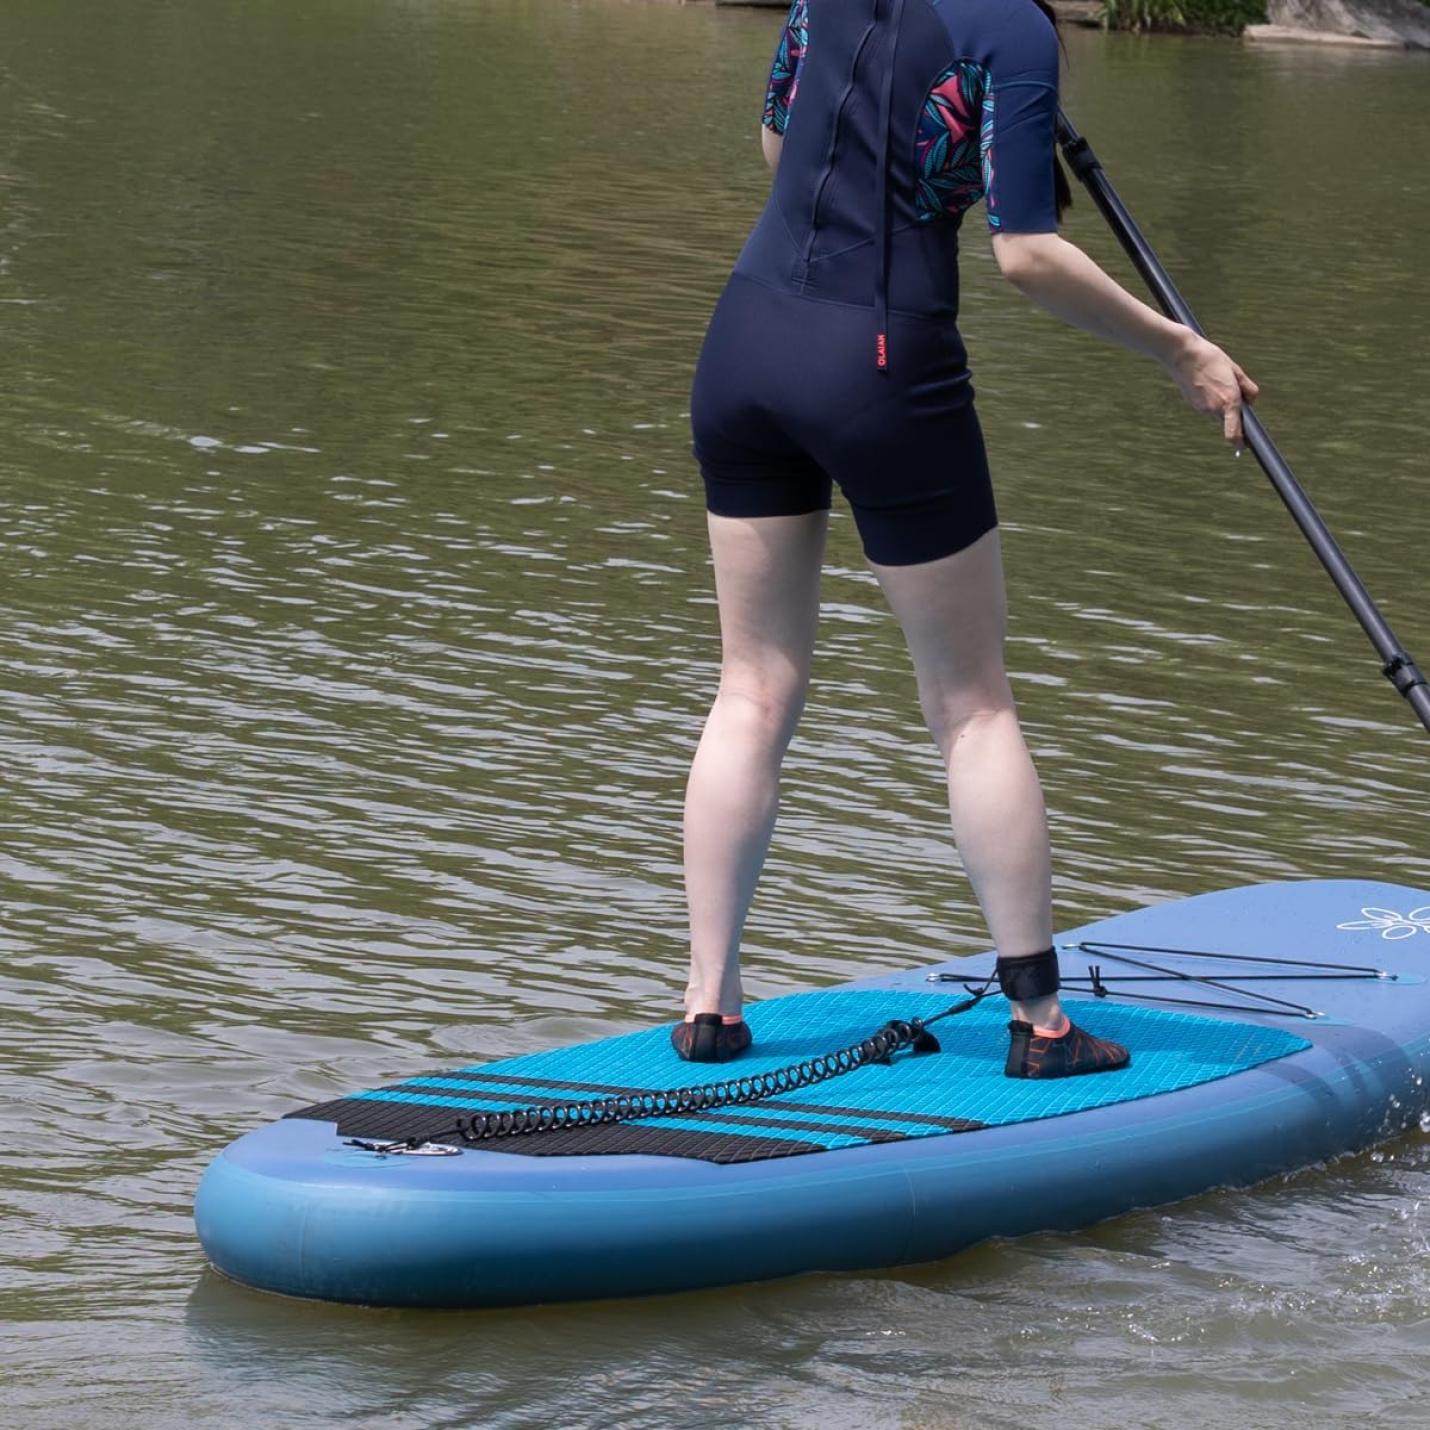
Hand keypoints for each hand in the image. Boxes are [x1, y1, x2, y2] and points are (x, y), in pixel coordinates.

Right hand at [1164, 330, 1259, 446]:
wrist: (1182, 355)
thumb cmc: (1210, 358)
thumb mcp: (1235, 370)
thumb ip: (1247, 388)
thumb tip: (1251, 401)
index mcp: (1229, 401)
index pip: (1234, 433)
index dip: (1241, 443)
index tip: (1245, 446)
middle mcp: (1214, 409)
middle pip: (1228, 418)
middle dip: (1232, 410)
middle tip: (1230, 388)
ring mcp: (1201, 408)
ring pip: (1217, 411)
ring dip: (1220, 402)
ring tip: (1215, 380)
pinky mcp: (1193, 404)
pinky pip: (1207, 406)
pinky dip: (1209, 398)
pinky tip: (1205, 382)